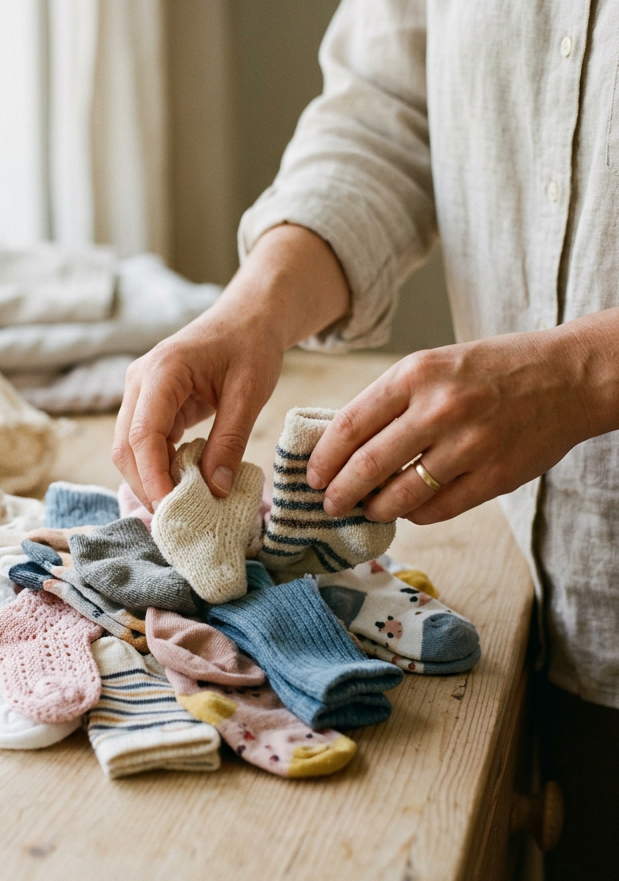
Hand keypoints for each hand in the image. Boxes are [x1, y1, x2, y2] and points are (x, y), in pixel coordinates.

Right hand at [112, 225, 350, 509]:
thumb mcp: (250, 392)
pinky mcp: (149, 403)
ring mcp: (140, 392)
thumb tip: (215, 491)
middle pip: (126, 447)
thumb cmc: (251, 345)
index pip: (143, 436)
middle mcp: (139, 382)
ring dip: (151, 480)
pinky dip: (160, 468)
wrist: (248, 316)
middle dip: (147, 486)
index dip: (153, 478)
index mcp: (162, 371)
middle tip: (179, 520)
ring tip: (183, 508)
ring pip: (129, 449)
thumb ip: (230, 441)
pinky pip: (145, 443)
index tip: (173, 511)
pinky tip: (184, 486)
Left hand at [307, 323, 611, 524]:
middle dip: (340, 492)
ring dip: (375, 508)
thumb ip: (390, 401)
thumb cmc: (488, 370)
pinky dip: (414, 514)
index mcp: (416, 374)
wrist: (568, 376)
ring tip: (365, 509)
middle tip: (329, 504)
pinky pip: (438, 508)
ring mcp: (469, 445)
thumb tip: (341, 445)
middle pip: (369, 464)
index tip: (312, 475)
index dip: (324, 457)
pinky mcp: (495, 476)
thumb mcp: (433, 365)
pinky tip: (407, 509)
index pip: (350, 425)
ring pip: (401, 494)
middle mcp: (440, 408)